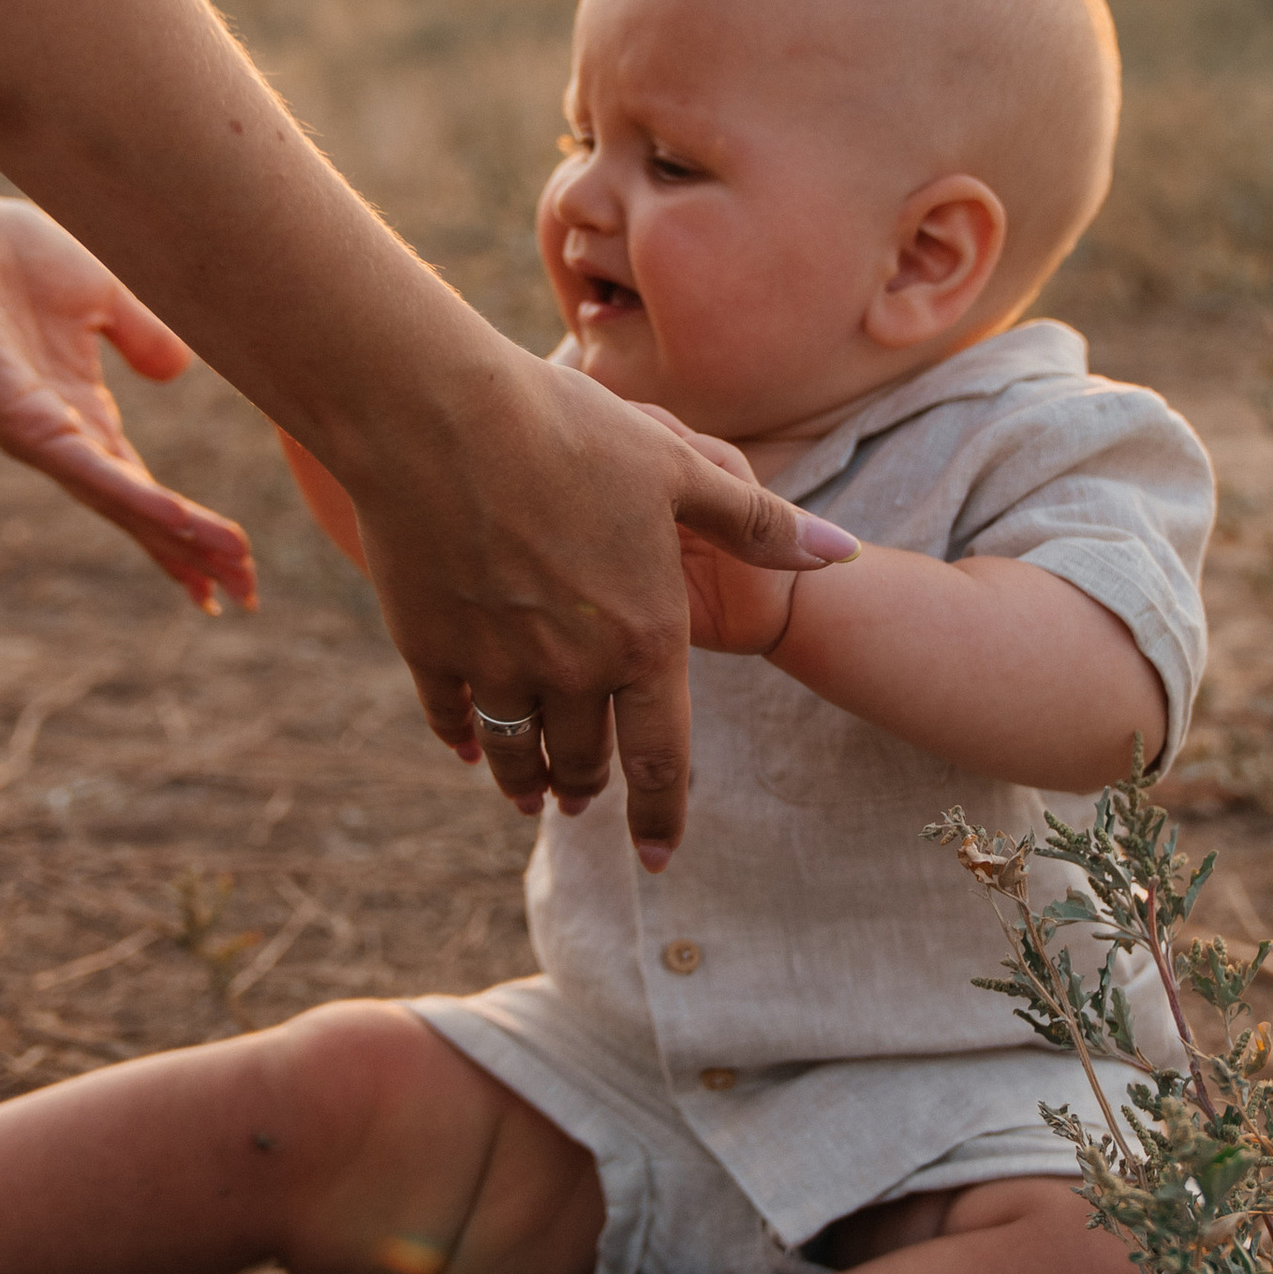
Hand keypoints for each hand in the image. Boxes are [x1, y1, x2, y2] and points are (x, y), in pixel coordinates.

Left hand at [0, 182, 255, 612]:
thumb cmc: (8, 255)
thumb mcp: (104, 295)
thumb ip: (142, 335)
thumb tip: (178, 372)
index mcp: (79, 413)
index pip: (142, 487)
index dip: (187, 528)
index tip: (233, 564)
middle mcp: (59, 437)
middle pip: (136, 513)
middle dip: (191, 555)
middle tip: (245, 597)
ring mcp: (36, 435)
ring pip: (117, 501)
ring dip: (174, 538)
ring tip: (226, 569)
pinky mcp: (15, 419)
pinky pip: (84, 467)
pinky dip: (133, 497)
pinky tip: (173, 518)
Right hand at [338, 351, 855, 862]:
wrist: (441, 415)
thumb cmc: (572, 431)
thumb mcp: (681, 469)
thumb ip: (759, 526)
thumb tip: (843, 552)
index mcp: (644, 637)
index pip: (664, 758)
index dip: (662, 818)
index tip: (658, 858)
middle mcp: (573, 668)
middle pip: (585, 762)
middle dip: (589, 791)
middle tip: (585, 803)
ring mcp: (496, 665)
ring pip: (517, 752)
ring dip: (528, 781)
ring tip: (533, 795)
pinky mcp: (429, 648)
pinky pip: (453, 717)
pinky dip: (465, 738)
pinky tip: (469, 745)